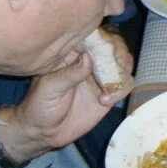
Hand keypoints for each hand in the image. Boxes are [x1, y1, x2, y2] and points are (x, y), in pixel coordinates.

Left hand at [0, 37, 133, 161]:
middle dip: (118, 54)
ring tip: (107, 89)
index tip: (104, 50)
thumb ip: (68, 73)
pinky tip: (105, 101)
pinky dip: (121, 90)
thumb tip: (87, 58)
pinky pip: (126, 84)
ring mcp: (102, 75)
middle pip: (116, 45)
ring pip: (125, 62)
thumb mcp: (49, 88)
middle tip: (110, 69)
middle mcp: (92, 60)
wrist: (45, 132)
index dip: (104, 38)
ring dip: (121, 73)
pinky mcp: (111, 91)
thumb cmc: (40, 105)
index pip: (95, 35)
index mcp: (75, 52)